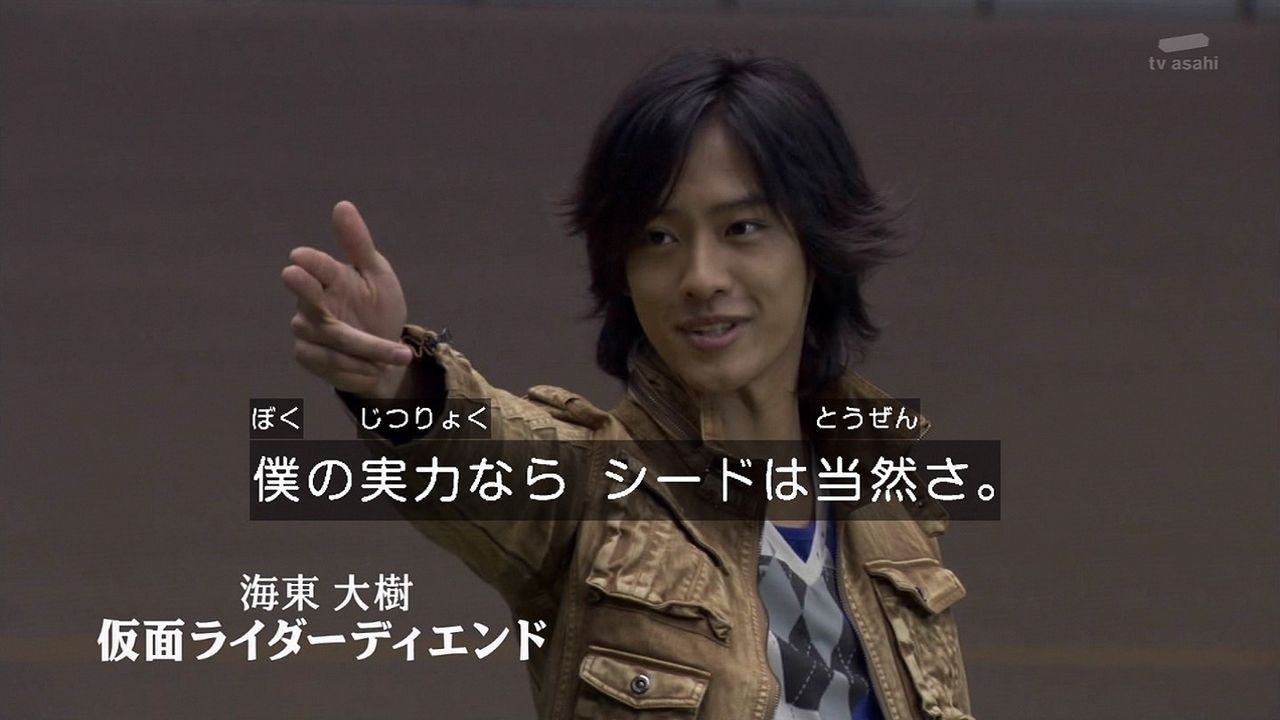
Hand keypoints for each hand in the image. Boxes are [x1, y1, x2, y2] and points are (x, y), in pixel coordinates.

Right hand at [282, 201, 413, 398]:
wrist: (385, 352)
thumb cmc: (378, 305)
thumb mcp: (377, 275)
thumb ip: (359, 245)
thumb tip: (342, 205)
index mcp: (329, 276)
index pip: (316, 266)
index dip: (309, 262)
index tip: (300, 257)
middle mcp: (309, 301)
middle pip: (309, 300)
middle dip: (304, 290)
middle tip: (292, 273)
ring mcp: (305, 329)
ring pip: (333, 339)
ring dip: (370, 350)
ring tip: (400, 355)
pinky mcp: (306, 356)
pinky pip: (333, 364)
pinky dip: (361, 368)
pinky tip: (377, 368)